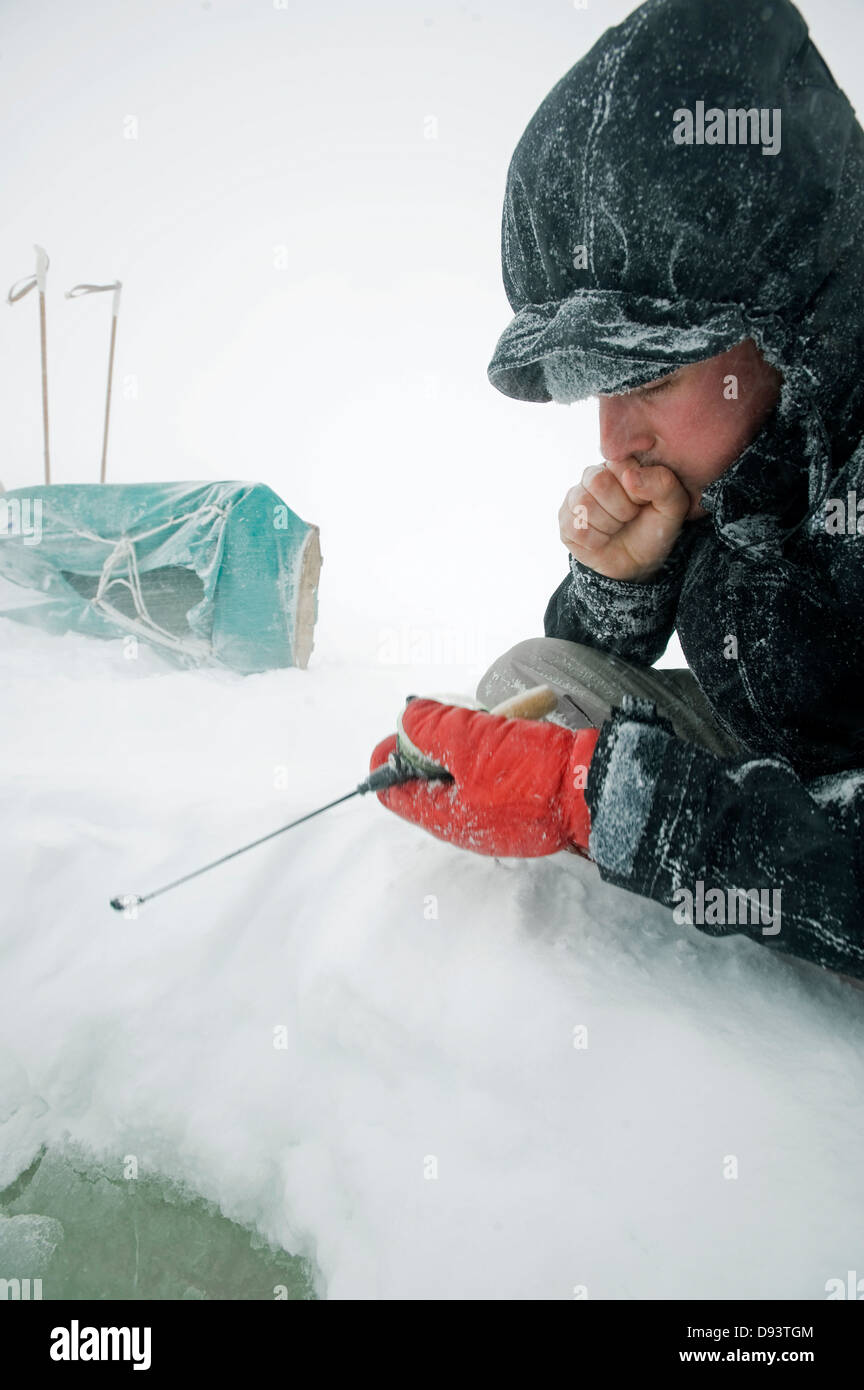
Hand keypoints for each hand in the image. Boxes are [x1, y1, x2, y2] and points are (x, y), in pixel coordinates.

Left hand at [369, 699, 599, 857]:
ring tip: (512, 706)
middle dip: (442, 738)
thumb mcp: (473, 742)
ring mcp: (496, 814)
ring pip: (471, 766)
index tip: (406, 724)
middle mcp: (466, 822)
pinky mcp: (524, 803)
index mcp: (444, 817)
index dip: (391, 755)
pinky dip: (510, 741)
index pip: (394, 791)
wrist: (599, 792)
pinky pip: (503, 769)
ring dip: (484, 732)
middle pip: (431, 776)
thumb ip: (431, 729)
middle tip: (459, 712)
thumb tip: (407, 720)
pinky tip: (531, 713)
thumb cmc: (532, 774)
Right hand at [558, 457, 689, 580]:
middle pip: (597, 482)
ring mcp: (575, 498)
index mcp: (620, 465)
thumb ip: (663, 483)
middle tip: (630, 517)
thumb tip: (629, 476)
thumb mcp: (674, 507)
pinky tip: (603, 539)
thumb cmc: (656, 529)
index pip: (620, 464)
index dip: (635, 489)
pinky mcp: (566, 522)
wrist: (639, 565)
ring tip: (617, 528)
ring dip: (609, 525)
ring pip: (584, 505)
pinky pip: (575, 527)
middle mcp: (594, 476)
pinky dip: (596, 540)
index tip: (644, 502)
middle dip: (622, 508)